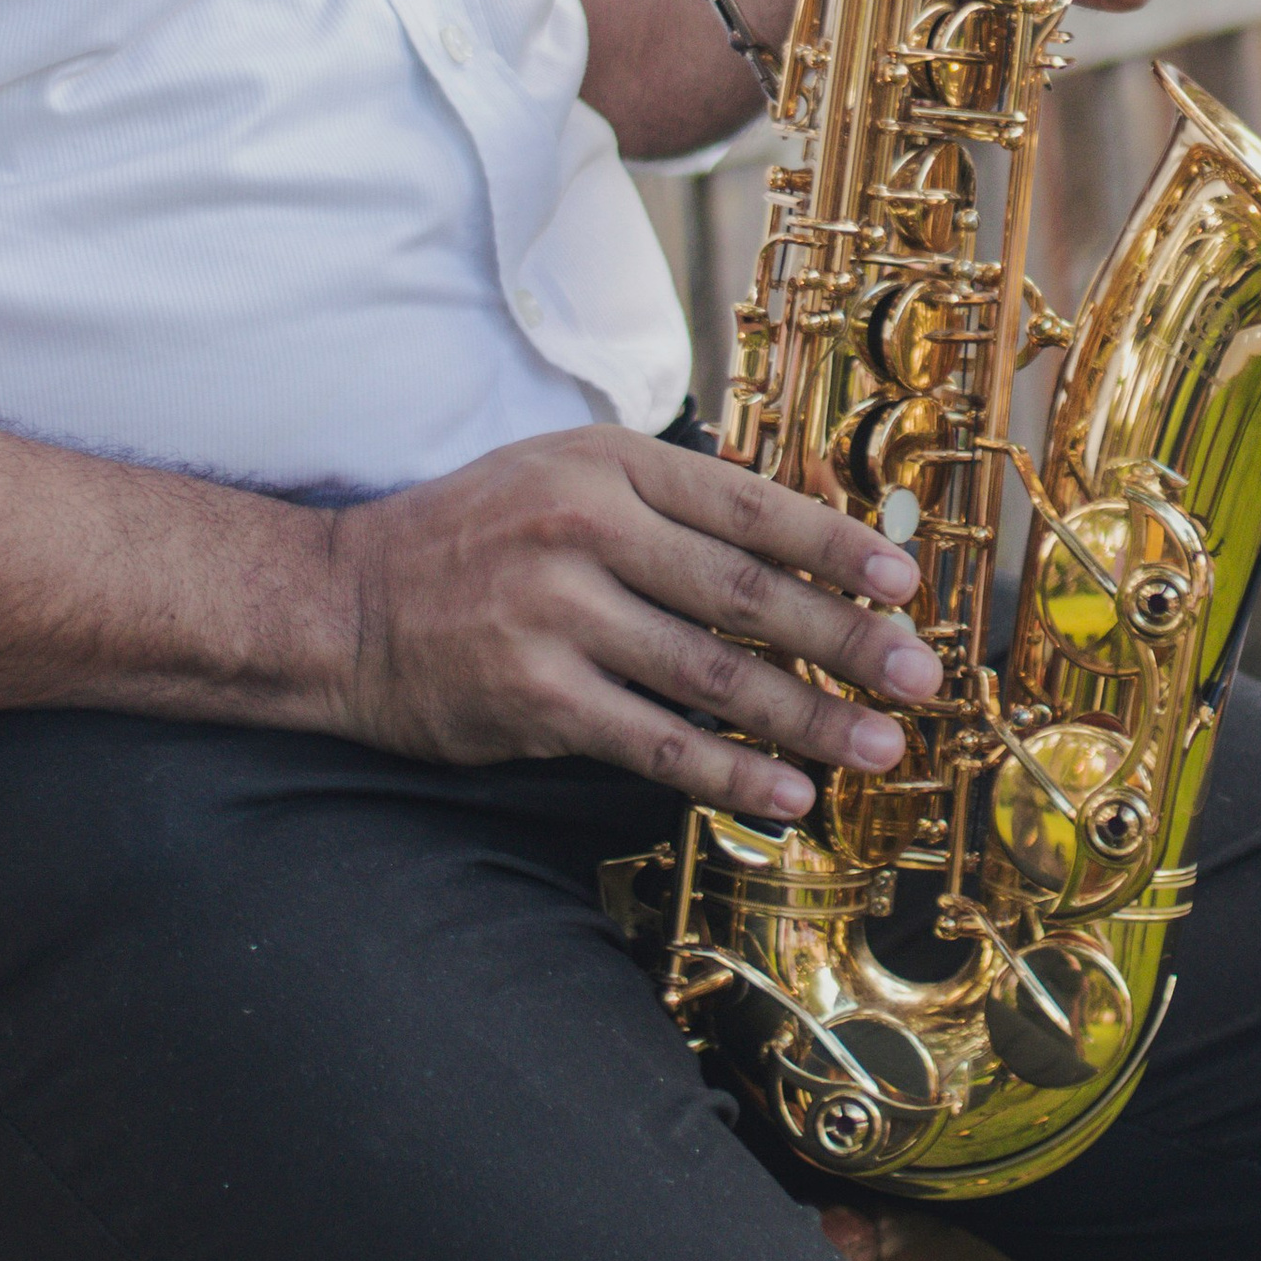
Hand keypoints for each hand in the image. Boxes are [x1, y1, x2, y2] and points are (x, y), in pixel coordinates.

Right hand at [328, 426, 943, 824]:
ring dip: (807, 718)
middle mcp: (584, 530)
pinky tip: (787, 795)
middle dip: (845, 638)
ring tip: (877, 748)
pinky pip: (655, 743)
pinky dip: (729, 773)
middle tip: (918, 676)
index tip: (905, 581)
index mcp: (604, 465)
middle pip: (745, 592)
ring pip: (712, 675)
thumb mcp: (562, 474)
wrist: (342, 608)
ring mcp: (557, 616)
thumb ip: (666, 497)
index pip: (747, 505)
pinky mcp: (535, 699)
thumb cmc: (470, 538)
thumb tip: (796, 533)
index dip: (835, 545)